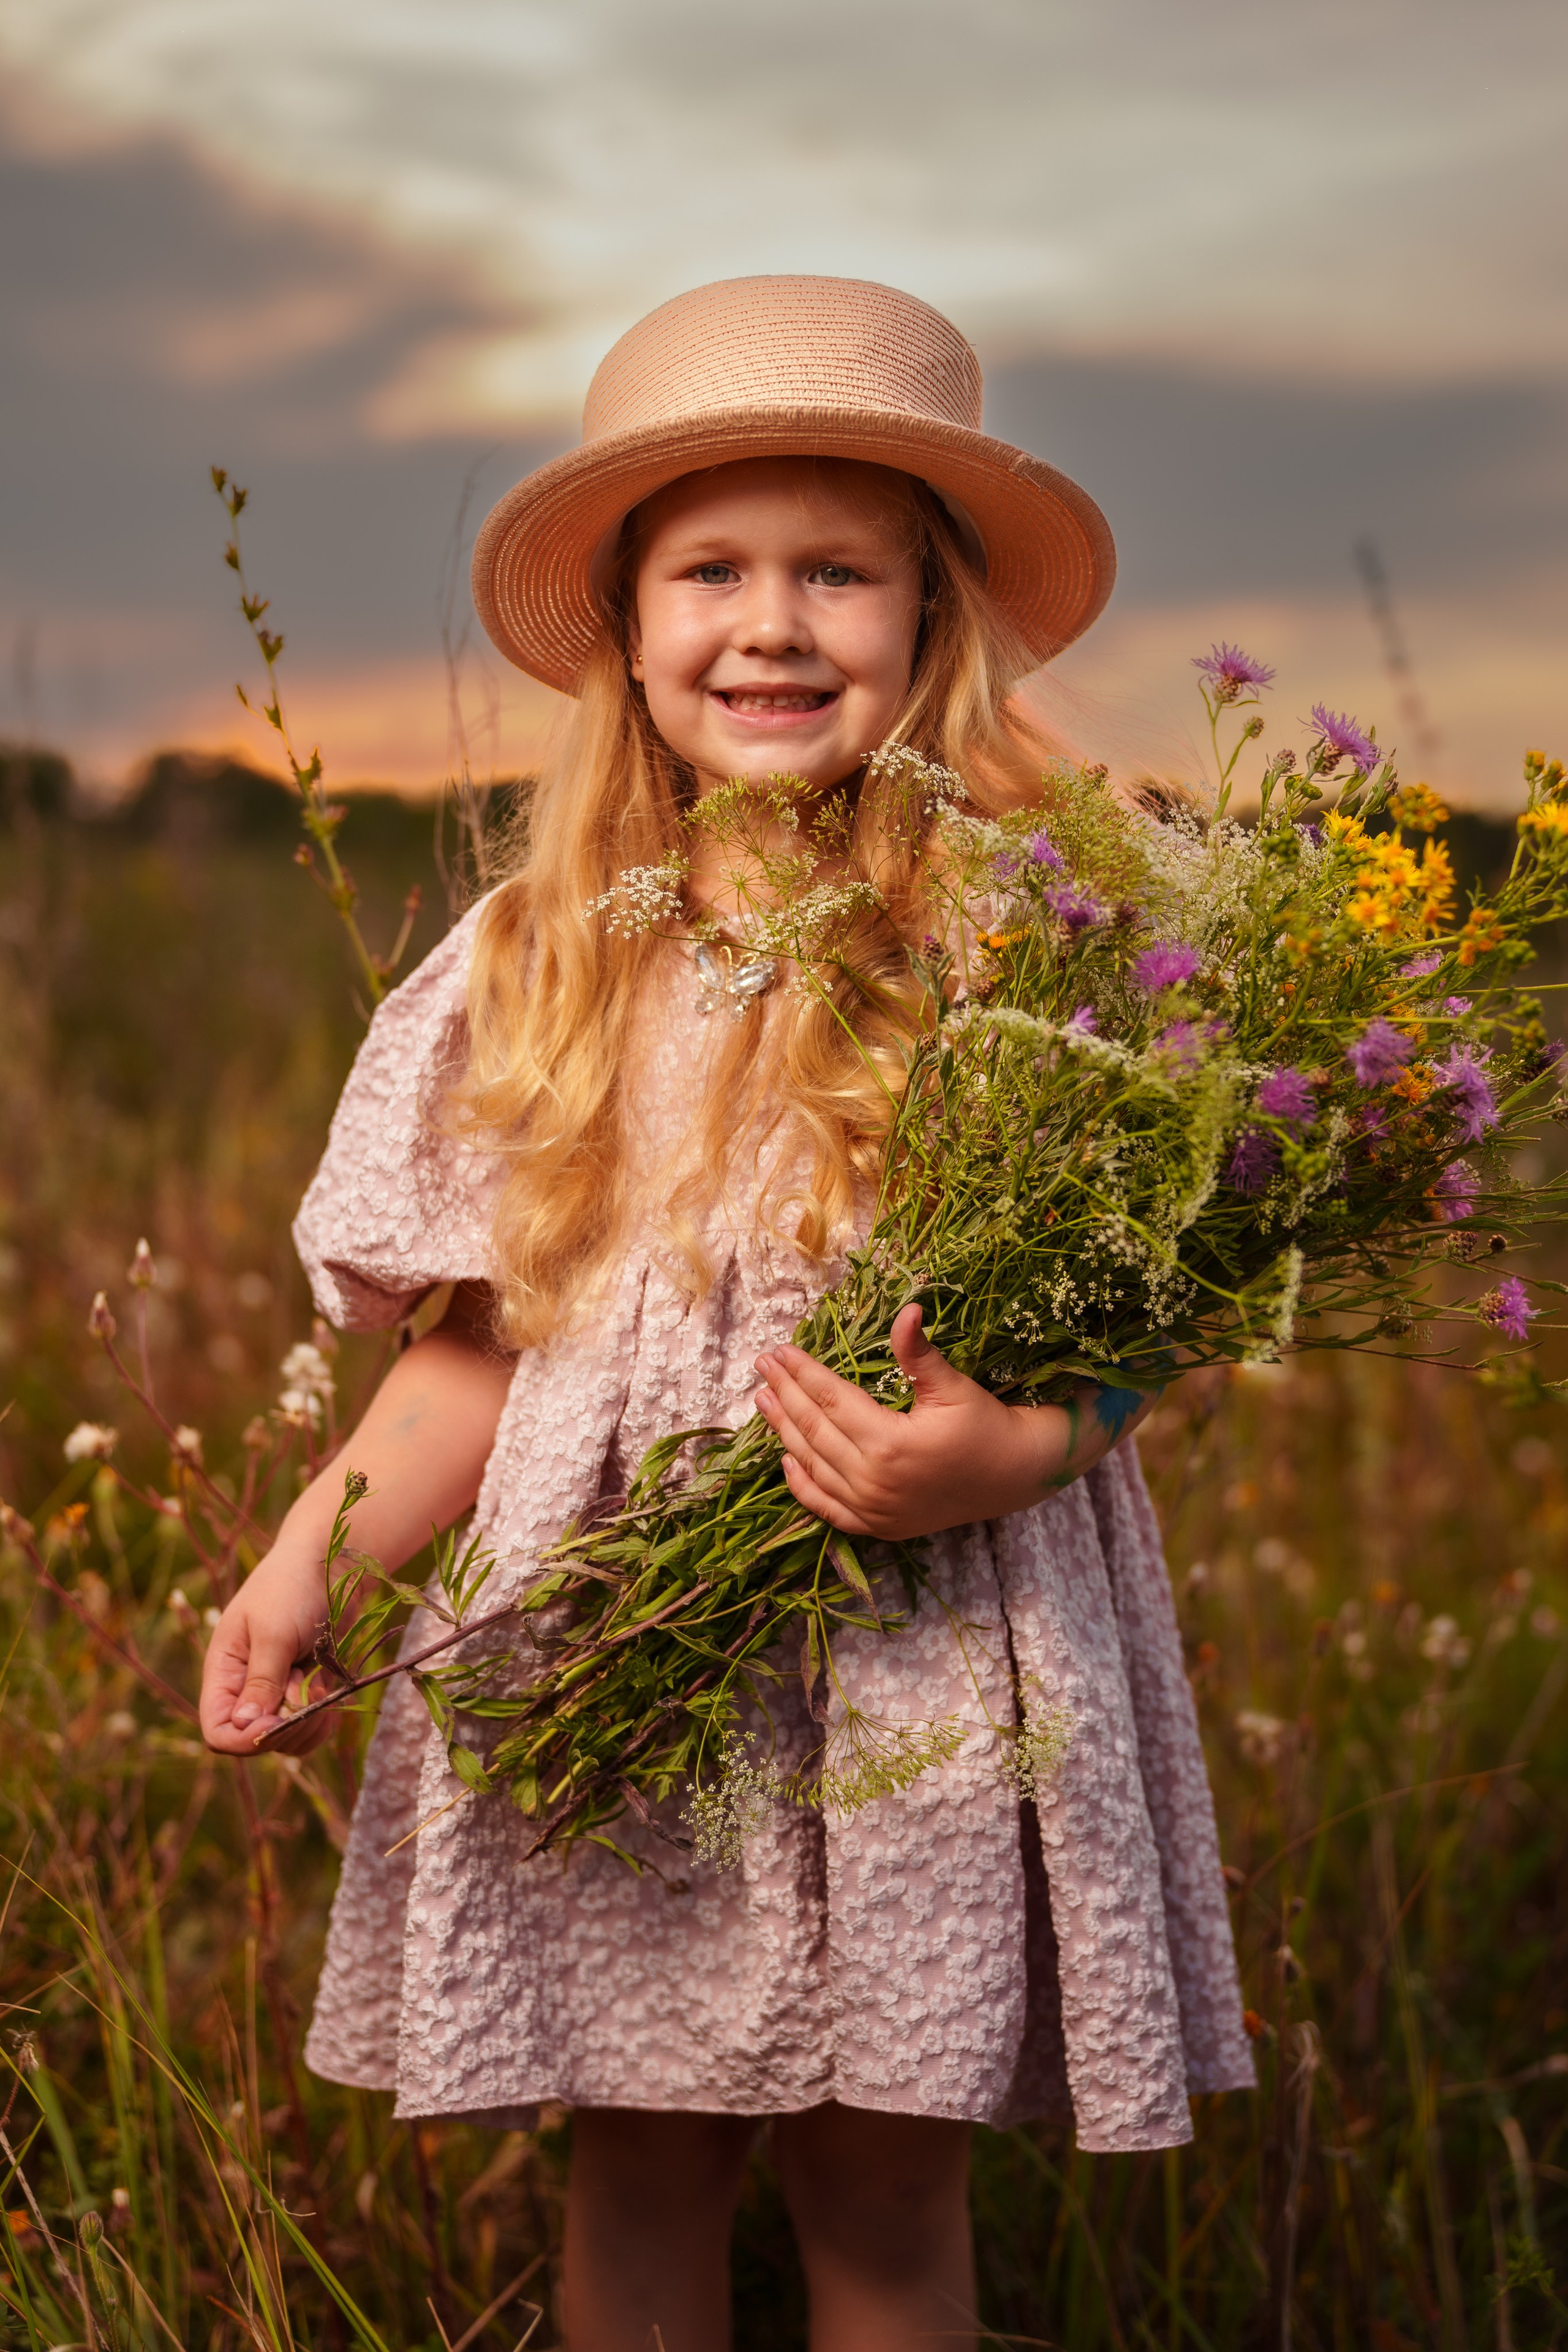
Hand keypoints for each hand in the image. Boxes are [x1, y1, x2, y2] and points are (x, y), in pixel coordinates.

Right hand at [199, 1541, 334, 1757]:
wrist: (327, 1566)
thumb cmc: (291, 1588)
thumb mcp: (274, 1632)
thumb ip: (261, 1680)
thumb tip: (244, 1727)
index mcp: (224, 1673)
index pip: (218, 1731)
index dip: (244, 1739)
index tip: (275, 1722)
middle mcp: (245, 1690)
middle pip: (256, 1742)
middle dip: (285, 1724)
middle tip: (303, 1683)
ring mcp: (276, 1694)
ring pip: (287, 1741)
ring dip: (308, 1721)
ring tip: (316, 1680)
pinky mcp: (304, 1693)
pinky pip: (310, 1730)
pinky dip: (323, 1720)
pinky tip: (331, 1691)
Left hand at [753, 1304, 1156, 1539]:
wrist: (1013, 1476)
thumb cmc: (984, 1424)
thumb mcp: (952, 1385)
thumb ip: (918, 1353)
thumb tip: (906, 1309)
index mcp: (889, 1443)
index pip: (830, 1400)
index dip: (802, 1373)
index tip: (780, 1351)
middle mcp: (874, 1481)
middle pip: (814, 1430)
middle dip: (785, 1394)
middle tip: (762, 1366)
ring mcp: (873, 1509)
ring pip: (813, 1467)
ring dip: (784, 1433)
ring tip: (764, 1400)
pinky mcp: (878, 1527)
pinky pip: (827, 1508)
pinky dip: (803, 1485)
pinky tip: (786, 1461)